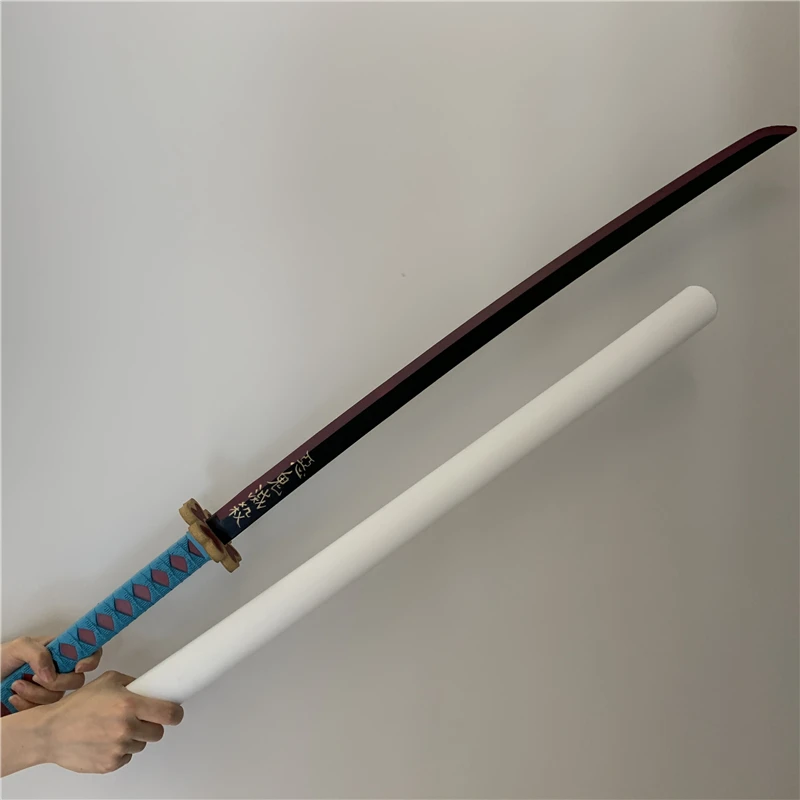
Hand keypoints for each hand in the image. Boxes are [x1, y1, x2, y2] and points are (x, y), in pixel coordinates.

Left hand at [1, 636, 102, 710]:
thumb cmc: (2, 658)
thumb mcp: (20, 646)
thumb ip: (38, 654)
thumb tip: (51, 674)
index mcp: (61, 650)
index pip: (90, 652)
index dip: (91, 660)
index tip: (78, 667)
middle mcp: (60, 669)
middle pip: (77, 680)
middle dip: (56, 682)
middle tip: (35, 677)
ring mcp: (50, 688)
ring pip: (58, 698)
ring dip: (35, 694)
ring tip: (16, 685)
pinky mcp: (39, 704)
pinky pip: (42, 711)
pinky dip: (26, 705)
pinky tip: (14, 697)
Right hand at [35, 670, 183, 773]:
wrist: (51, 732)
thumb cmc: (77, 706)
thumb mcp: (109, 681)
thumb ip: (133, 684)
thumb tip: (151, 687)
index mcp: (129, 704)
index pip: (169, 713)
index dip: (175, 714)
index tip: (175, 713)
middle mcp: (126, 727)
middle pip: (158, 732)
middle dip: (152, 725)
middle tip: (139, 719)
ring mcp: (118, 748)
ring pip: (142, 744)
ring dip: (135, 737)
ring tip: (114, 728)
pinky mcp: (110, 764)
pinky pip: (126, 757)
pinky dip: (120, 750)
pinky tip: (106, 740)